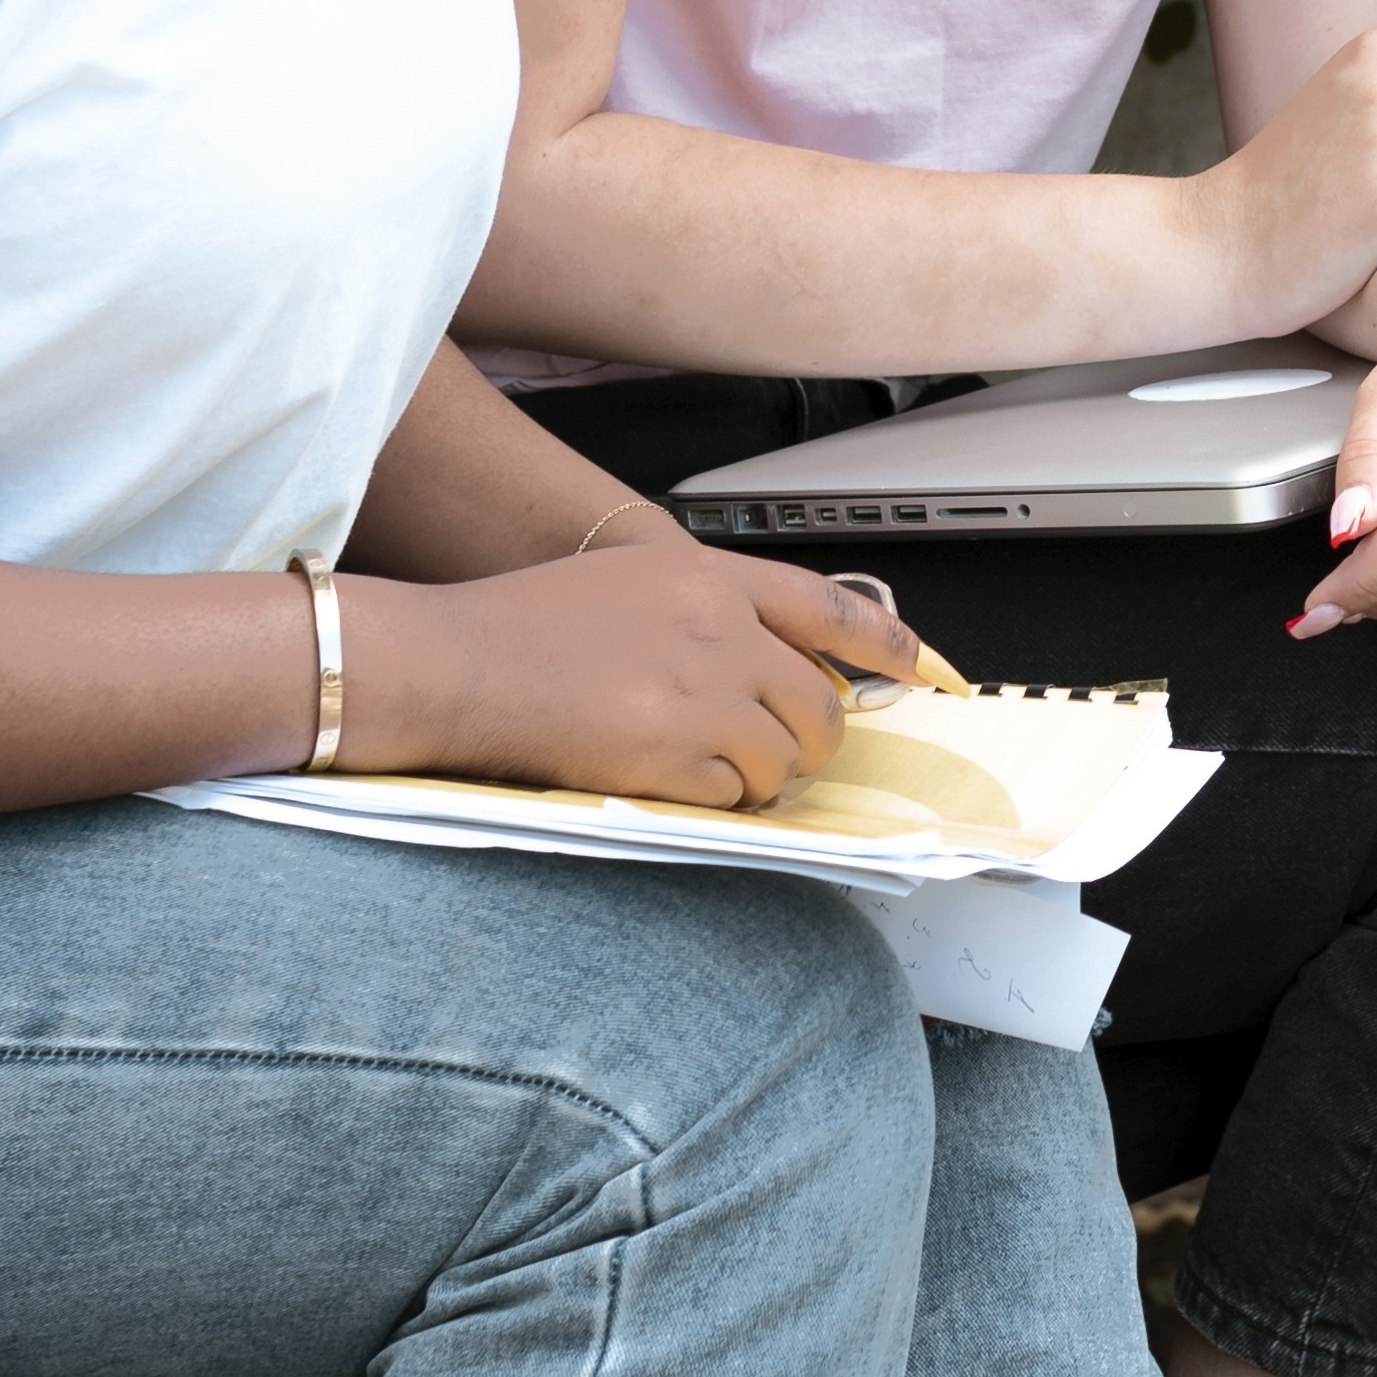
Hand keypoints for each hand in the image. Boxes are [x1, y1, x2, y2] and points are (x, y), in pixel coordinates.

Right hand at [355, 539, 886, 808]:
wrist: (457, 665)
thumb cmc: (527, 626)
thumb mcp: (634, 583)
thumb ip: (716, 609)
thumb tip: (783, 660)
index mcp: (708, 576)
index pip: (830, 608)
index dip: (886, 641)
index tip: (919, 664)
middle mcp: (716, 629)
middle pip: (818, 700)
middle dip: (810, 736)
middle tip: (780, 749)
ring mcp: (696, 694)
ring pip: (783, 757)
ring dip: (762, 776)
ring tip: (713, 767)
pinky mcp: (670, 755)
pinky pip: (733, 795)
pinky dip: (716, 800)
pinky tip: (673, 780)